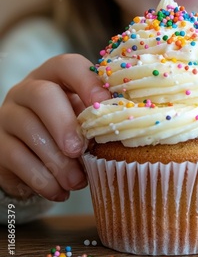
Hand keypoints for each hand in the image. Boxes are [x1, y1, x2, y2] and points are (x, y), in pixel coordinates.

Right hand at [0, 54, 109, 200]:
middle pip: (42, 95)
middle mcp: (27, 90)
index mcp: (56, 77)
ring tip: (76, 181)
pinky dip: (42, 179)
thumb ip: (100, 118)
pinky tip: (60, 191)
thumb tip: (127, 126)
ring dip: (56, 160)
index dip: (87, 82)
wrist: (35, 159)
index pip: (67, 65)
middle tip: (79, 150)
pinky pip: (16, 158)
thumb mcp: (86, 120)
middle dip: (64, 124)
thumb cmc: (71, 132)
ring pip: (28, 130)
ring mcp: (9, 115)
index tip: (106, 105)